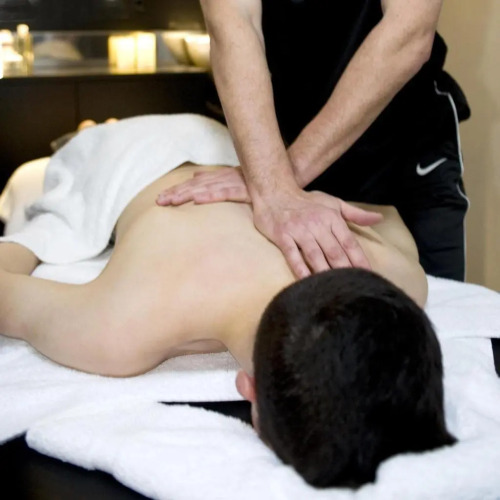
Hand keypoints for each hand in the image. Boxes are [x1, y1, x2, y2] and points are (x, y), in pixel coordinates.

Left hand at [156, 167, 250, 205]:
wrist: (282, 179)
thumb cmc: (259, 181)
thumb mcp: (234, 180)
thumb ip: (214, 179)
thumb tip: (196, 174)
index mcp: (219, 177)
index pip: (193, 184)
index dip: (176, 190)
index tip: (160, 198)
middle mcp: (223, 178)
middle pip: (194, 186)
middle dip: (175, 193)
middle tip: (158, 201)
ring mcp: (233, 183)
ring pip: (205, 189)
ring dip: (186, 194)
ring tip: (171, 201)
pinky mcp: (244, 190)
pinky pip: (224, 194)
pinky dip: (210, 195)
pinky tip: (198, 199)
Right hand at [252, 189, 382, 278]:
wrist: (274, 192)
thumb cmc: (306, 201)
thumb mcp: (333, 203)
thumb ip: (356, 214)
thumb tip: (379, 219)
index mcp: (331, 218)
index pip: (349, 242)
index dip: (359, 260)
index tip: (368, 276)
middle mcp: (317, 224)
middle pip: (334, 252)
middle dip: (344, 271)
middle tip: (353, 289)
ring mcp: (299, 230)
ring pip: (315, 255)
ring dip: (324, 272)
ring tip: (333, 290)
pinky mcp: (282, 236)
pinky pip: (292, 255)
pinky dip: (299, 269)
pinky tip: (306, 281)